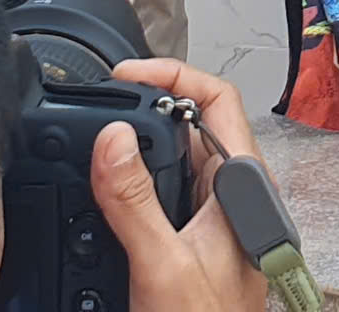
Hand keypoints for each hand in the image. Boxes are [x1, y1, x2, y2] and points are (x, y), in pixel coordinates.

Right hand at [93, 59, 269, 311]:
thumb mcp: (161, 263)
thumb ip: (134, 200)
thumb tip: (113, 137)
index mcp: (242, 186)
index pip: (219, 99)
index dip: (174, 74)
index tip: (125, 74)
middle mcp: (233, 196)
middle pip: (191, 125)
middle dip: (145, 108)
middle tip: (98, 103)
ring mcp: (213, 219)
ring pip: (175, 160)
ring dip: (137, 145)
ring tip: (95, 136)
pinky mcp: (192, 241)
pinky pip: (163, 194)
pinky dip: (133, 180)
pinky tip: (105, 186)